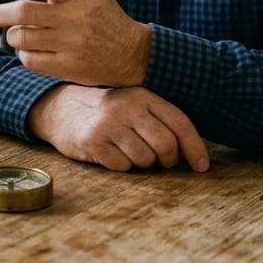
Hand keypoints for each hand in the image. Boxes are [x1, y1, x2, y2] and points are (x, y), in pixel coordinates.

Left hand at [0, 0, 150, 86]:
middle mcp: (76, 17)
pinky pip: (32, 60)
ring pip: (24, 38)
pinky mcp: (70, 67)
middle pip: (25, 12)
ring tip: (15, 32)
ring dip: (12, 35)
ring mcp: (73, 43)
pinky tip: (30, 49)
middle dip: (0, 14)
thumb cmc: (102, 10)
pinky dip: (24, 54)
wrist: (131, 53)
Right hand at [29, 83, 209, 171]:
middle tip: (160, 161)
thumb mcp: (133, 104)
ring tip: (128, 151)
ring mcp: (109, 124)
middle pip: (166, 145)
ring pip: (145, 159)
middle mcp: (127, 107)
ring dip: (142, 163)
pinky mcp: (93, 142)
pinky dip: (121, 165)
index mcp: (142, 95)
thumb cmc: (107, 112)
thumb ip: (159, 119)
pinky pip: (122, 166)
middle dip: (167, 160)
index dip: (195, 147)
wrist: (60, 108)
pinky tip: (110, 153)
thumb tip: (194, 152)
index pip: (179, 123)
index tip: (202, 167)